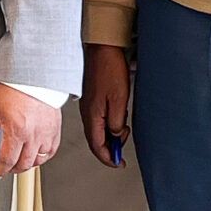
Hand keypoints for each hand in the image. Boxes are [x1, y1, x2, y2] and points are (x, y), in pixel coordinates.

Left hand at [0, 85, 60, 178]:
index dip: (0, 170)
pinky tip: (35, 154)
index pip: (7, 160)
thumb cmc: (12, 85)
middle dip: (12, 169)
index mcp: (16, 130)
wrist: (32, 72)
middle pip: (23, 164)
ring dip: (27, 164)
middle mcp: (33, 134)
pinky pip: (51, 150)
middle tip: (5, 168)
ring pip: (38, 160)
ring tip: (19, 161)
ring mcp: (46, 132)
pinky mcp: (55, 128)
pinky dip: (43, 156)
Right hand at [81, 43, 131, 166]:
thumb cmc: (109, 69)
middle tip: (124, 148)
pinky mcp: (92, 98)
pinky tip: (118, 118)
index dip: (108, 158)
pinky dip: (109, 125)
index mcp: (92, 115)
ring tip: (124, 131)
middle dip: (110, 149)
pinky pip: (99, 119)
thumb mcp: (119, 100)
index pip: (97, 146)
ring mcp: (88, 105)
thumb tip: (115, 137)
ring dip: (111, 136)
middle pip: (95, 140)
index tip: (119, 163)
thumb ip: (116, 122)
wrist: (102, 47)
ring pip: (98, 129)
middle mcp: (87, 112)